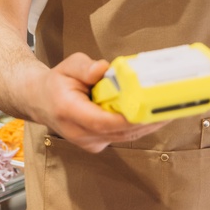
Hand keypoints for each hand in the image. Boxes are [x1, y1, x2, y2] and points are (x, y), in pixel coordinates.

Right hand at [27, 52, 166, 152]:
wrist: (40, 101)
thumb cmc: (56, 84)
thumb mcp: (67, 66)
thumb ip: (84, 67)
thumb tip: (104, 69)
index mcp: (69, 112)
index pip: (102, 121)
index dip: (128, 118)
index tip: (149, 109)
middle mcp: (79, 133)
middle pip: (120, 132)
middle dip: (147, 120)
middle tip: (170, 106)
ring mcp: (90, 142)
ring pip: (125, 137)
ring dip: (148, 124)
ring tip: (170, 109)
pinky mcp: (98, 144)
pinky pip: (123, 137)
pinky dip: (140, 126)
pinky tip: (155, 114)